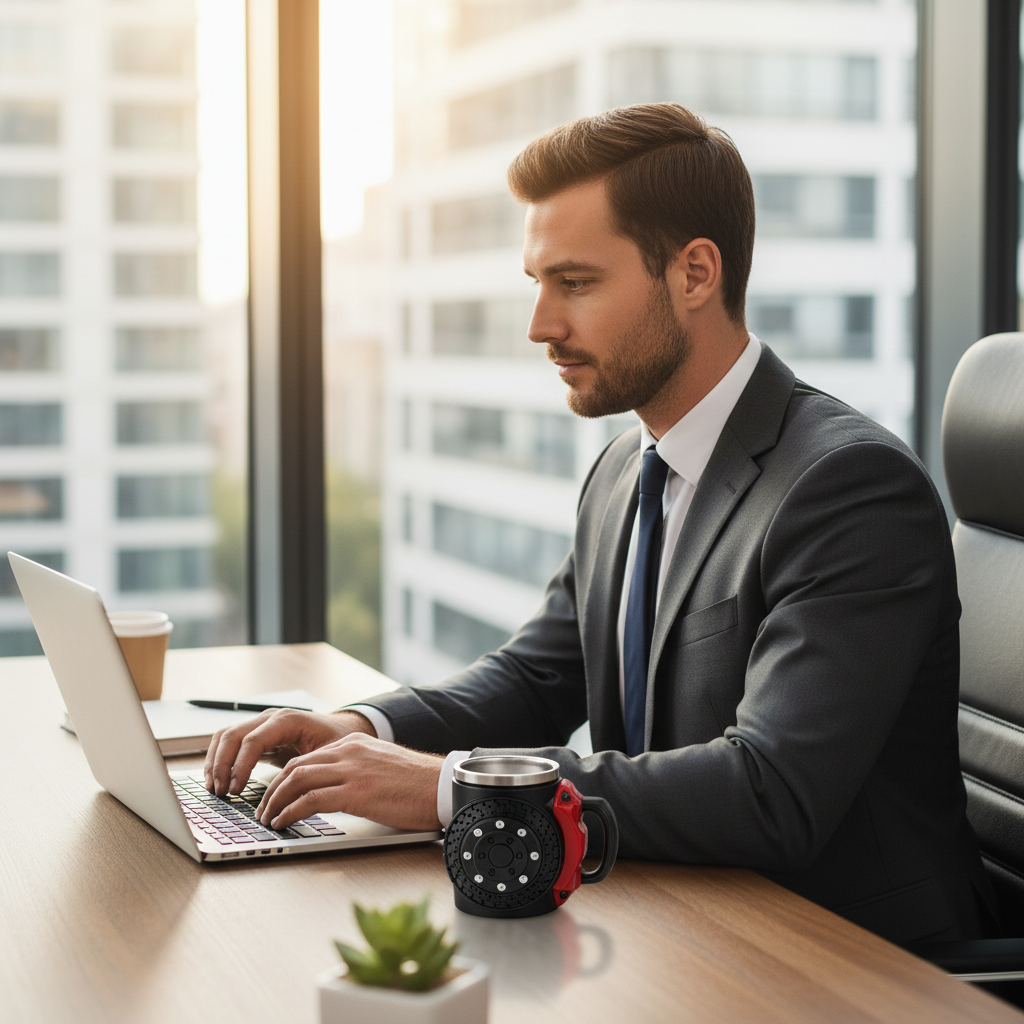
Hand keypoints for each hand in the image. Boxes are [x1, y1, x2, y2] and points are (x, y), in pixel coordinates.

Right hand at [204, 709, 374, 794]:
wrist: (342, 728)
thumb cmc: (338, 740)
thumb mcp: (329, 754)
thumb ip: (309, 770)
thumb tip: (292, 796)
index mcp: (288, 720)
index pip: (254, 740)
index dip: (241, 766)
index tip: (235, 790)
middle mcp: (270, 717)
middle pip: (233, 736)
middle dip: (222, 765)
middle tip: (220, 793)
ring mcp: (260, 723)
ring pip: (225, 736)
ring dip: (215, 762)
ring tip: (214, 789)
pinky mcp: (256, 733)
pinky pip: (229, 741)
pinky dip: (218, 758)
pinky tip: (218, 779)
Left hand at [254, 732, 442, 831]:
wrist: (442, 786)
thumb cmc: (417, 784)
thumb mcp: (381, 767)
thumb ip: (356, 772)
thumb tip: (334, 792)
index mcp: (354, 743)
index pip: (307, 758)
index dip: (284, 778)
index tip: (274, 796)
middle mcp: (349, 751)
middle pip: (295, 766)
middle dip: (273, 790)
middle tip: (263, 809)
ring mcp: (352, 770)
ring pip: (297, 780)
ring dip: (276, 802)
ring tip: (268, 819)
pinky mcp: (356, 792)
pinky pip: (310, 800)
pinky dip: (290, 812)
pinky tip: (284, 823)